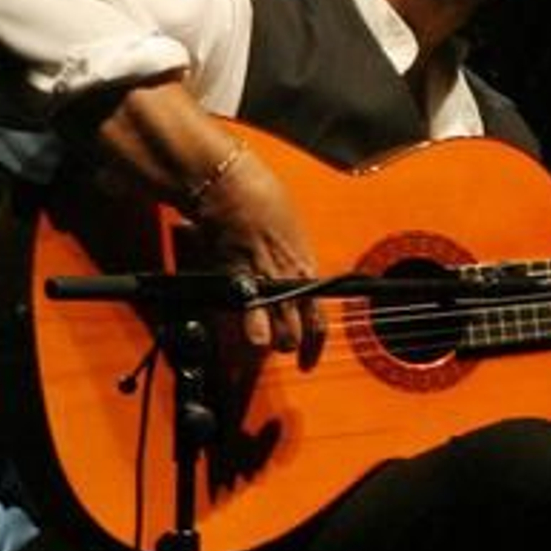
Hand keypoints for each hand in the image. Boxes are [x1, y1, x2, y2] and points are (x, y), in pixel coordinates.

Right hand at [193, 146, 321, 352]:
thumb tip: (293, 277)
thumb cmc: (262, 199)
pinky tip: (245, 330)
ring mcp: (265, 283)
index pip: (319, 321)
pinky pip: (249, 317)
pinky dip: (248, 327)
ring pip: (275, 335)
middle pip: (297, 334)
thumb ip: (292, 261)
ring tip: (262, 338)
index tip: (307, 362)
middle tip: (282, 345)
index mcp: (306, 268)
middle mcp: (290, 281)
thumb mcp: (291, 232)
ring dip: (269, 341)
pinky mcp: (237, 280)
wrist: (231, 189)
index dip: (314, 346)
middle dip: (289, 345)